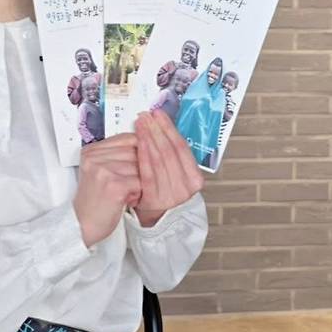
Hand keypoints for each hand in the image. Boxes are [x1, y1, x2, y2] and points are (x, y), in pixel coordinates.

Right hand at [73, 133, 141, 246]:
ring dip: (140, 182)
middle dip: (140, 168)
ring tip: (129, 193)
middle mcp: (95, 158)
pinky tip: (128, 200)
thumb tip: (144, 144)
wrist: (82, 225)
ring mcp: (104, 171)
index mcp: (90, 152)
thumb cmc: (93, 201)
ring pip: (141, 167)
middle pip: (136, 152)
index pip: (126, 138)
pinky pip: (141, 182)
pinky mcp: (114, 185)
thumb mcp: (98, 172)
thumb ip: (115, 157)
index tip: (142, 160)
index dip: (140, 149)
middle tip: (132, 183)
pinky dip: (139, 194)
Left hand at [133, 109, 204, 226]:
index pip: (181, 147)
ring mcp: (171, 195)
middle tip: (146, 116)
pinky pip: (148, 173)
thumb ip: (170, 152)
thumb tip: (160, 121)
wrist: (153, 216)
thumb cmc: (162, 189)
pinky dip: (142, 155)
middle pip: (169, 152)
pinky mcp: (155, 200)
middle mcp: (186, 188)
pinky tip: (137, 143)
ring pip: (159, 160)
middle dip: (156, 130)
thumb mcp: (173, 171)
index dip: (169, 128)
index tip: (158, 114)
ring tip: (140, 124)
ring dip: (148, 138)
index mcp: (195, 179)